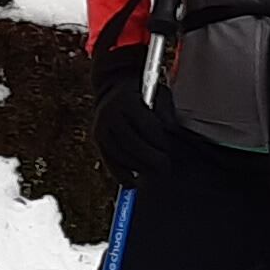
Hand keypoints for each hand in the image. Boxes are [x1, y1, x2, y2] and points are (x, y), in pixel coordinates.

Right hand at [90, 45, 155, 186]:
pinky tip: (131, 182)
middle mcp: (110, 113)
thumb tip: (172, 130)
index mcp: (127, 99)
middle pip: (132, 143)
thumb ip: (165, 113)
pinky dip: (120, 174)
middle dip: (150, 158)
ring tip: (152, 174)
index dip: (160, 141)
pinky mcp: (97, 138)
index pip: (146, 126)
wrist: (114, 87)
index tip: (168, 150)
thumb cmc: (142, 92)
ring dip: (137, 167)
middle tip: (164, 168)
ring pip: (120, 154)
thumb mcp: (159, 95)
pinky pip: (109, 160)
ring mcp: (101, 127)